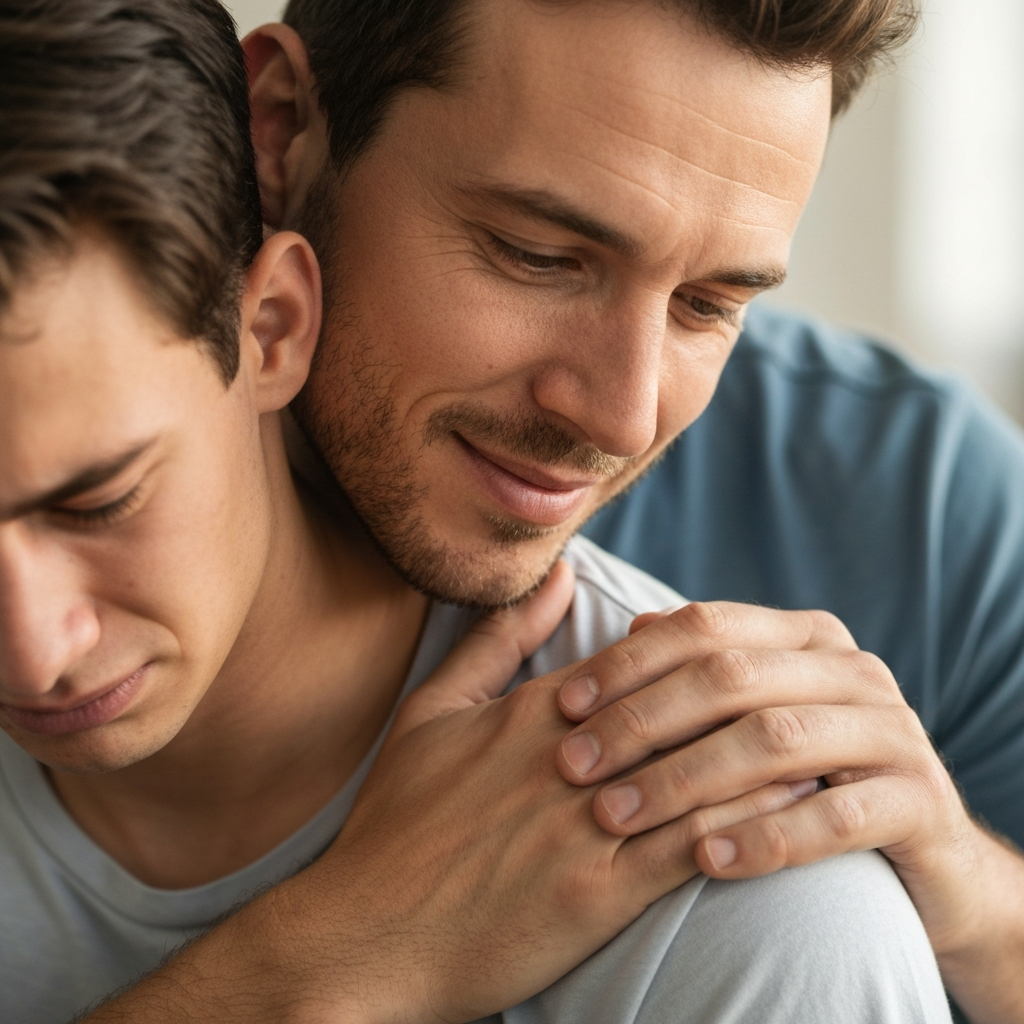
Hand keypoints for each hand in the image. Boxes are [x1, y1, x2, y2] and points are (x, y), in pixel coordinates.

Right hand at [84, 570, 813, 1023]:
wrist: (369, 935)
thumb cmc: (396, 824)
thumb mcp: (430, 715)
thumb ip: (492, 643)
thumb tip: (550, 578)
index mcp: (529, 712)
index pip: (636, 666)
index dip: (698, 657)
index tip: (747, 651)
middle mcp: (566, 758)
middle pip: (680, 711)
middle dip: (747, 696)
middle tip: (807, 684)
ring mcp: (585, 825)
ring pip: (699, 772)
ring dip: (767, 753)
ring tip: (821, 737)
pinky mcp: (598, 893)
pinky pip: (692, 847)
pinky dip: (750, 823)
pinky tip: (793, 810)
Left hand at [552, 602, 996, 978]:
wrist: (920, 848)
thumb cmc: (808, 772)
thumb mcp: (755, 710)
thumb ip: (700, 666)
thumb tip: (633, 623)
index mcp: (803, 637)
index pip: (703, 626)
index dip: (628, 661)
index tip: (563, 704)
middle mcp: (850, 669)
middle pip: (730, 677)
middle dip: (641, 720)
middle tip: (574, 764)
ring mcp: (892, 730)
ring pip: (774, 740)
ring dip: (685, 779)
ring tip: (617, 814)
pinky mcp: (918, 801)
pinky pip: (836, 817)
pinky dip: (765, 836)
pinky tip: (704, 861)